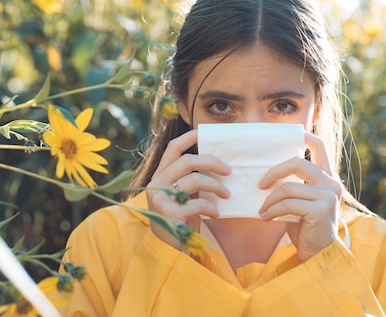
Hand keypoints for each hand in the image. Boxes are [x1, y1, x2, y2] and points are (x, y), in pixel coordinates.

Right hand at [145, 130, 230, 250]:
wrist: (168, 251)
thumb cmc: (180, 221)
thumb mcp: (183, 196)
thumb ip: (190, 180)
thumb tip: (216, 163)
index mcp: (159, 176)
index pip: (172, 149)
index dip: (189, 138)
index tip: (204, 134)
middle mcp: (156, 184)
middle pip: (188, 161)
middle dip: (213, 162)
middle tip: (230, 171)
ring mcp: (160, 199)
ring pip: (196, 180)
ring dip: (217, 186)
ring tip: (227, 195)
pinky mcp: (169, 214)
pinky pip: (199, 203)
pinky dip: (212, 207)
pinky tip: (216, 214)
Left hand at [257, 132, 343, 261]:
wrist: (318, 255)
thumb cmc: (304, 228)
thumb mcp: (297, 202)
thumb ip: (291, 185)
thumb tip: (264, 174)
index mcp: (327, 178)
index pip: (320, 147)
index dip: (306, 137)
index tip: (294, 133)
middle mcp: (332, 184)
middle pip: (297, 163)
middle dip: (273, 172)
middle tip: (259, 185)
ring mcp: (328, 196)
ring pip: (288, 187)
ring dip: (269, 200)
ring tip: (262, 211)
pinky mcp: (321, 210)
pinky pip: (288, 204)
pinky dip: (272, 210)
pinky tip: (266, 217)